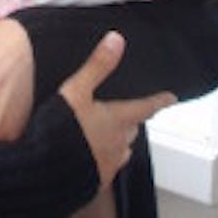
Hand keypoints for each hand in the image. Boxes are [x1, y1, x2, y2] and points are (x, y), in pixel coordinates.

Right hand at [59, 31, 175, 187]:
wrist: (45, 170)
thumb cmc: (61, 127)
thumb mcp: (76, 91)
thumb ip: (96, 66)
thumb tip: (116, 38)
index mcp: (118, 120)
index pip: (145, 107)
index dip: (159, 101)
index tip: (172, 98)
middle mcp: (119, 143)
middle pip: (132, 128)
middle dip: (131, 120)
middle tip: (126, 113)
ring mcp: (108, 163)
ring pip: (121, 148)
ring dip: (118, 140)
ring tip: (106, 133)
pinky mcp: (96, 179)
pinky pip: (106, 165)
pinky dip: (103, 157)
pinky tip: (89, 154)